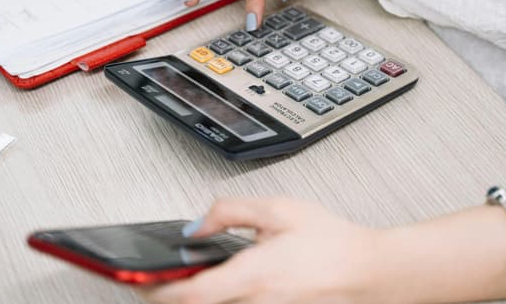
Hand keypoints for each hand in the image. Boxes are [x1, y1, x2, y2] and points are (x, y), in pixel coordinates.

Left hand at [138, 197, 384, 303]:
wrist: (369, 273)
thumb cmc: (333, 244)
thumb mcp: (280, 210)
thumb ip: (230, 212)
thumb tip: (197, 225)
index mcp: (253, 276)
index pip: (188, 294)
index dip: (154, 288)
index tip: (135, 278)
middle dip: (168, 293)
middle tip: (153, 277)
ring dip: (192, 297)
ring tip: (182, 280)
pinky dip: (218, 300)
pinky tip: (216, 287)